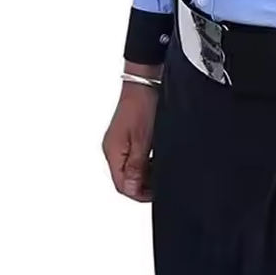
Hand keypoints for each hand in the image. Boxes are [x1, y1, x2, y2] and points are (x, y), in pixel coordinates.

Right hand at [101, 62, 160, 201]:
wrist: (144, 81)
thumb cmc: (143, 104)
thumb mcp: (143, 139)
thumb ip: (136, 166)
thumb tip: (130, 189)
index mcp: (112, 152)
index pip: (122, 185)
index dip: (140, 193)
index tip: (157, 192)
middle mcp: (113, 149)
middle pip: (125, 178)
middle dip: (144, 184)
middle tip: (163, 181)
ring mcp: (119, 142)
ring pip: (131, 168)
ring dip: (146, 173)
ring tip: (162, 169)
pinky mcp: (127, 135)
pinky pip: (134, 156)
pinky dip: (146, 161)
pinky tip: (158, 157)